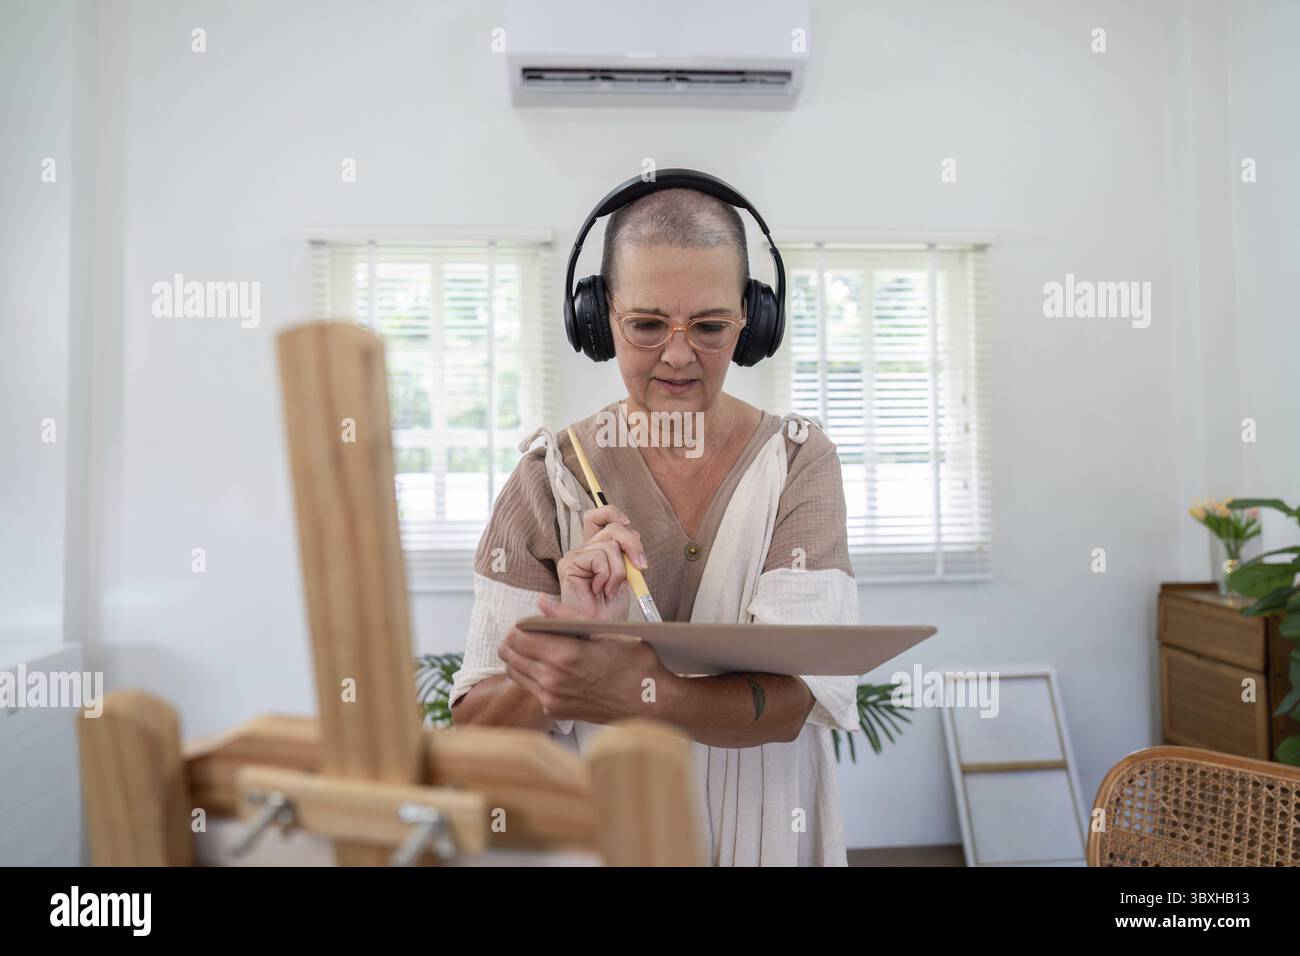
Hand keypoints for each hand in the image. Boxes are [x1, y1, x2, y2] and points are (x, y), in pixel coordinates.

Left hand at [499, 593, 673, 723]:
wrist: (650, 703)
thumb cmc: (634, 663)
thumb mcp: (605, 632)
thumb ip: (568, 616)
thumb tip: (541, 601)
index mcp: (564, 655)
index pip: (518, 636)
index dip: (521, 625)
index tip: (533, 622)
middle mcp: (552, 679)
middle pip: (509, 653)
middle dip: (515, 640)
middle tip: (532, 634)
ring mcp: (552, 699)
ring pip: (514, 672)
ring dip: (520, 658)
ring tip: (539, 649)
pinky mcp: (555, 711)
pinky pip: (530, 688)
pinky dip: (533, 675)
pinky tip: (552, 669)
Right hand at [555, 504, 647, 621]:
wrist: (602, 629)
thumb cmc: (612, 607)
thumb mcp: (626, 573)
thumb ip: (626, 552)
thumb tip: (632, 533)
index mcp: (595, 549)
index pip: (598, 516)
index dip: (612, 513)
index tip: (628, 524)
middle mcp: (583, 549)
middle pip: (611, 526)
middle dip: (632, 544)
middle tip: (640, 565)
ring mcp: (574, 556)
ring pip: (610, 545)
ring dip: (620, 570)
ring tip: (610, 589)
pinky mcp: (569, 564)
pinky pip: (600, 557)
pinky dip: (608, 575)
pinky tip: (600, 590)